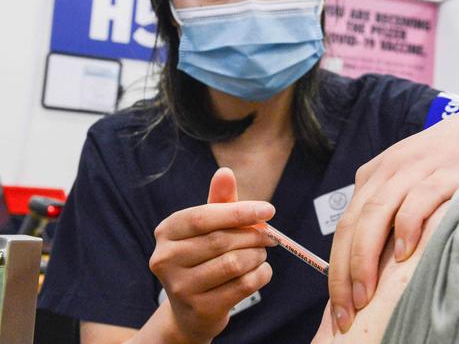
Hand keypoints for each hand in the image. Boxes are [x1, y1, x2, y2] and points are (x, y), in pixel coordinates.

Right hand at [149, 168, 276, 341]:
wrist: (192, 310)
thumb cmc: (204, 258)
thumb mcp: (209, 228)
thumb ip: (220, 201)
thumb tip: (225, 172)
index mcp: (167, 231)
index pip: (204, 217)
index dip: (239, 212)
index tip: (268, 209)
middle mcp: (165, 259)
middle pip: (221, 240)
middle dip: (253, 236)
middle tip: (269, 236)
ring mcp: (180, 287)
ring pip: (234, 264)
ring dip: (257, 256)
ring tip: (261, 254)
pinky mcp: (200, 309)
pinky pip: (242, 286)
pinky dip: (260, 275)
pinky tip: (260, 271)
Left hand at [328, 101, 458, 331]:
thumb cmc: (443, 165)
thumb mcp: (407, 184)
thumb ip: (388, 215)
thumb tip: (370, 269)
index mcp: (372, 177)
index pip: (344, 227)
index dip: (336, 269)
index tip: (337, 307)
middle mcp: (386, 171)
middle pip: (354, 224)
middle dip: (345, 272)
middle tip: (346, 312)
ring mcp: (414, 168)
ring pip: (377, 214)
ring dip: (367, 257)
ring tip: (366, 294)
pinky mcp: (445, 171)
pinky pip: (418, 199)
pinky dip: (407, 226)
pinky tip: (403, 254)